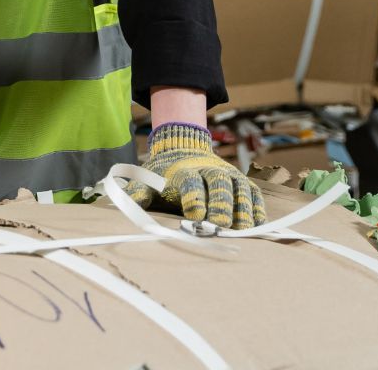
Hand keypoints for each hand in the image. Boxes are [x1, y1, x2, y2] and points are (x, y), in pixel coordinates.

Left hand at [131, 122, 264, 228]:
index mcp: (184, 171)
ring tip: (243, 229)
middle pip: (219, 183)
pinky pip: (254, 193)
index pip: (191, 182)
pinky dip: (257, 208)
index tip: (195, 215)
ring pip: (240, 188)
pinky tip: (257, 224)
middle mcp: (209, 170)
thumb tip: (120, 203)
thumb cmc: (164, 175)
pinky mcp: (242, 182)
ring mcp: (229, 175)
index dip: (194, 197)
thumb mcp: (148, 180)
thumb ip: (138, 193)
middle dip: (220, 204)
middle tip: (220, 225)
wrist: (183, 149)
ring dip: (242, 208)